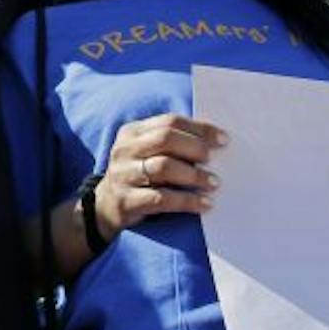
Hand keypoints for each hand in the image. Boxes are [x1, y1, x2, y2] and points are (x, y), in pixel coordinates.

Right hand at [92, 113, 226, 242]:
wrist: (105, 208)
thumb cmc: (138, 176)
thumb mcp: (146, 152)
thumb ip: (172, 143)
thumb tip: (215, 142)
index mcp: (132, 131)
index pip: (170, 121)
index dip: (199, 129)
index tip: (223, 140)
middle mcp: (125, 150)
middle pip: (165, 139)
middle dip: (195, 148)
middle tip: (212, 160)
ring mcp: (123, 175)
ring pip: (163, 167)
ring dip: (194, 175)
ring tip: (214, 183)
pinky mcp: (126, 201)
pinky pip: (161, 199)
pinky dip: (187, 201)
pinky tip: (204, 204)